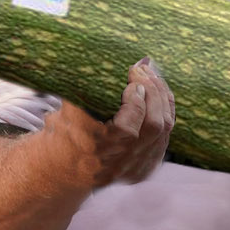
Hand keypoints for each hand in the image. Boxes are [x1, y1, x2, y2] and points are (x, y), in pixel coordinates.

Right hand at [42, 57, 175, 188]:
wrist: (63, 168)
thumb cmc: (63, 133)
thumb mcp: (66, 112)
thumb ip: (85, 90)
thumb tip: (108, 60)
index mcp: (95, 154)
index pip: (127, 129)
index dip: (135, 101)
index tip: (132, 78)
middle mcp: (118, 165)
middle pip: (153, 126)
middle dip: (153, 91)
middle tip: (143, 68)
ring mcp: (134, 170)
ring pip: (164, 129)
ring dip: (161, 97)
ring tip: (151, 74)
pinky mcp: (145, 168)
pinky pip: (165, 135)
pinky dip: (164, 110)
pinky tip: (157, 92)